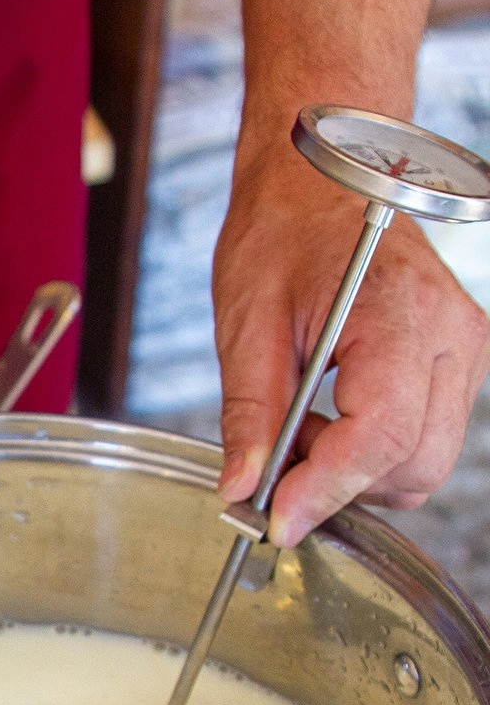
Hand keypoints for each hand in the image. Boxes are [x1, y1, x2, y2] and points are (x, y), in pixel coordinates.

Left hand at [213, 152, 489, 546]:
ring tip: (301, 430)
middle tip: (276, 465)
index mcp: (400, 316)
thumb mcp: (247, 326)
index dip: (327, 490)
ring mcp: (463, 350)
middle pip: (414, 465)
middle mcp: (451, 337)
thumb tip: (241, 488)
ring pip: (424, 462)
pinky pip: (424, 437)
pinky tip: (330, 419)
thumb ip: (249, 416)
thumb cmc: (282, 236)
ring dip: (356, 472)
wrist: (321, 183)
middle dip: (341, 486)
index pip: (381, 436)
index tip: (276, 521)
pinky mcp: (455, 363)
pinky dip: (372, 451)